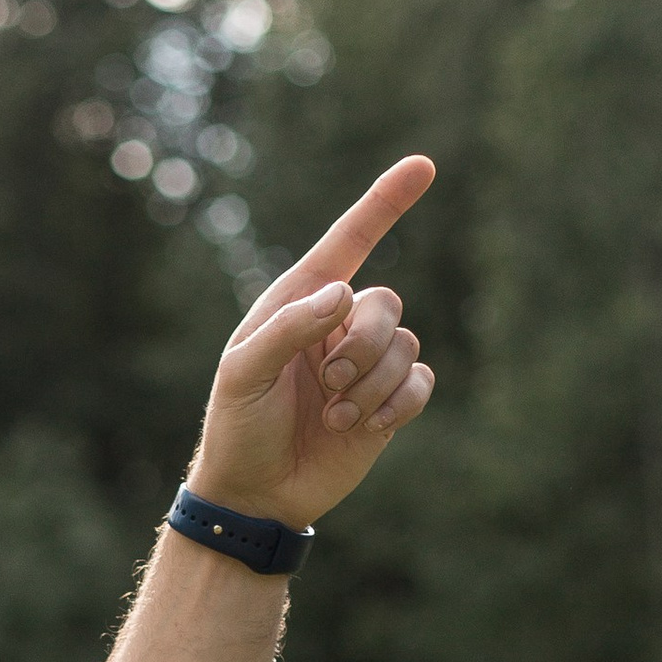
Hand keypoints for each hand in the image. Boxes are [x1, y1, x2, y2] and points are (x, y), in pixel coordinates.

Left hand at [186, 156, 437, 533]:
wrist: (255, 495)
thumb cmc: (238, 428)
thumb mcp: (243, 373)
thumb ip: (287, 329)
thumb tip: (343, 294)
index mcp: (300, 303)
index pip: (349, 242)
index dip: (385, 203)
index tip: (423, 166)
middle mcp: (337, 326)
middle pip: (385, 303)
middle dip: (364, 344)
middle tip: (328, 381)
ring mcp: (365, 366)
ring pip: (405, 346)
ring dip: (373, 384)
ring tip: (335, 416)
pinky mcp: (387, 405)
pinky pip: (420, 383)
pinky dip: (398, 403)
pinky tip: (364, 427)